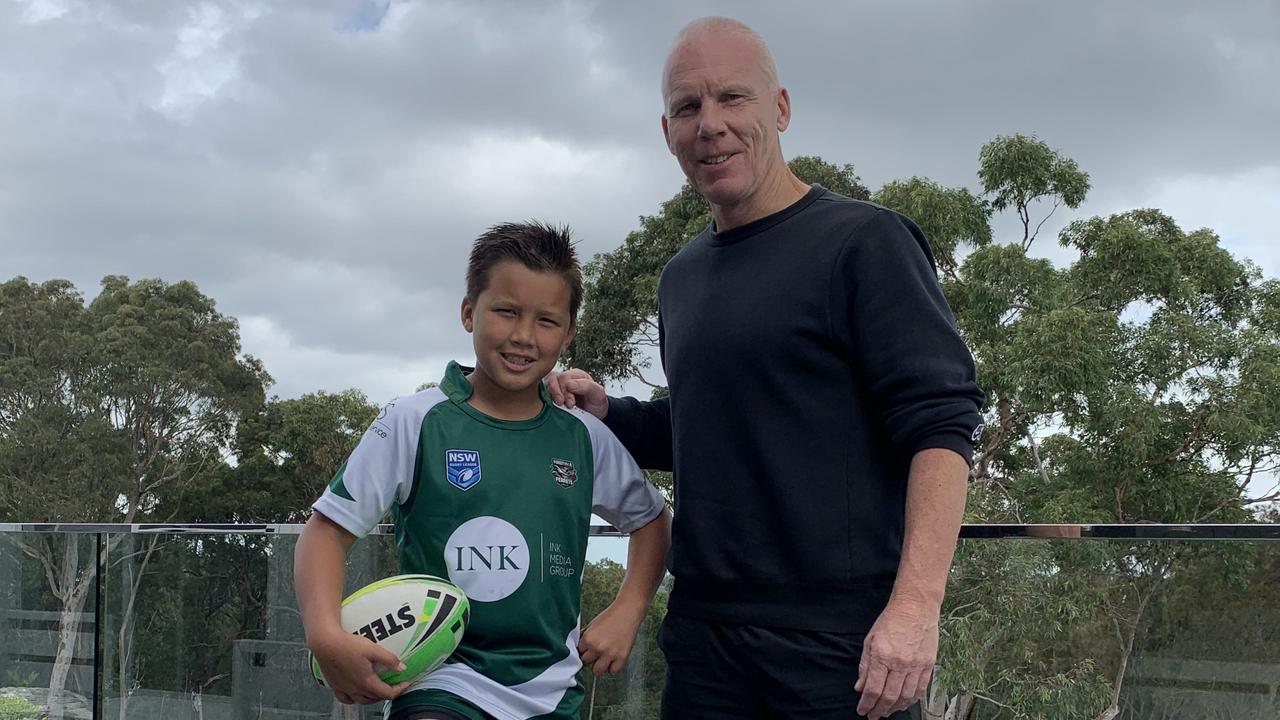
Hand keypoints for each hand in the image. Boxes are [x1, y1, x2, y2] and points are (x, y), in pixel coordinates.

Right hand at [309, 628, 412, 704]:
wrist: (325, 644)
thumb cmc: (347, 645)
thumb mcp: (373, 649)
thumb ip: (389, 659)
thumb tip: (402, 667)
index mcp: (366, 682)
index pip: (387, 693)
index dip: (399, 690)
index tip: (405, 683)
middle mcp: (355, 689)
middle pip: (375, 698)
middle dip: (387, 694)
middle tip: (394, 685)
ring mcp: (344, 689)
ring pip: (361, 700)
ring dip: (373, 697)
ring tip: (378, 689)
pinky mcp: (335, 686)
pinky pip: (346, 699)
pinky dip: (354, 699)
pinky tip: (357, 693)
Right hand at [545, 368, 608, 418]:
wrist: (596, 416)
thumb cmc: (597, 402)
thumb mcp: (598, 393)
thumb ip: (587, 386)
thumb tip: (569, 384)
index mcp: (575, 375)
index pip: (564, 377)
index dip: (565, 390)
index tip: (571, 404)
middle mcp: (565, 380)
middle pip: (552, 379)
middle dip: (555, 392)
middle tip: (561, 404)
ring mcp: (557, 388)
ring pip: (545, 385)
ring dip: (549, 396)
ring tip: (556, 405)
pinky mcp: (552, 397)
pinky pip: (543, 395)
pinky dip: (544, 400)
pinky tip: (549, 408)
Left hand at [577, 602, 644, 674]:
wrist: (627, 611)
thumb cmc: (610, 616)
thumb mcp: (592, 624)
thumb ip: (584, 637)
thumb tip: (578, 648)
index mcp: (588, 638)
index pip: (579, 652)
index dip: (584, 650)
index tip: (588, 648)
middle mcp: (597, 648)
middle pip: (586, 663)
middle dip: (590, 658)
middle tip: (596, 652)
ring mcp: (610, 654)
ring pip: (597, 671)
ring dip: (599, 666)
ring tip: (603, 658)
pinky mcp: (621, 657)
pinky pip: (612, 671)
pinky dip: (613, 667)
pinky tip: (613, 659)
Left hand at [854, 601, 937, 718]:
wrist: (916, 607)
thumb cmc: (892, 620)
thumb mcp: (870, 640)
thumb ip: (865, 666)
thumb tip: (860, 687)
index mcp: (883, 656)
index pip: (873, 689)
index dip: (866, 704)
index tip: (862, 710)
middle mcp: (900, 663)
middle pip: (889, 697)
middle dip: (879, 710)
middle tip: (873, 715)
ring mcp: (916, 665)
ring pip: (906, 697)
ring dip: (895, 708)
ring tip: (887, 711)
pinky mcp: (928, 665)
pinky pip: (920, 689)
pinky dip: (911, 700)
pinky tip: (904, 703)